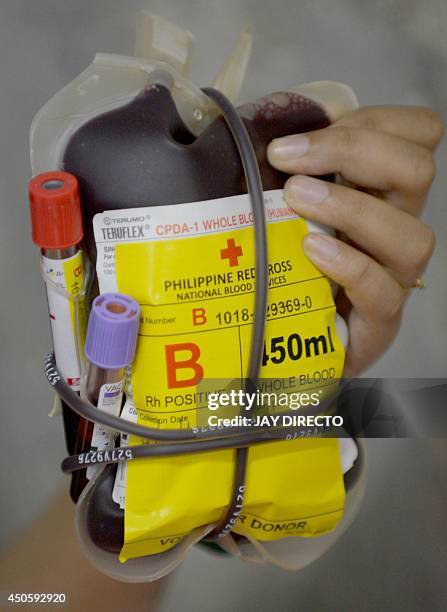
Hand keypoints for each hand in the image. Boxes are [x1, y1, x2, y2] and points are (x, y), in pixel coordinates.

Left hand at [267, 106, 442, 375]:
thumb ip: (287, 170)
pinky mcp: (378, 323)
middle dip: (353, 151)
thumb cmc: (284, 265)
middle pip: (418, 170)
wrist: (284, 341)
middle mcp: (397, 228)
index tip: (304, 136)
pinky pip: (384, 291)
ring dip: (351, 208)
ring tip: (297, 199)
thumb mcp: (282, 206)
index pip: (418, 135)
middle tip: (288, 159)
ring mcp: (393, 278)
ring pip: (412, 235)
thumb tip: (270, 128)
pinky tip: (311, 250)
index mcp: (382, 192)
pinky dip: (350, 264)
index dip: (372, 121)